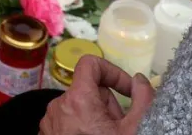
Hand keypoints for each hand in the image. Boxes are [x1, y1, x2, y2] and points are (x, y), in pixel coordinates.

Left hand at [39, 56, 154, 134]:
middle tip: (119, 127)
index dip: (113, 71)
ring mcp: (50, 121)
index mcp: (78, 99)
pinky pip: (68, 120)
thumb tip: (140, 80)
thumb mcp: (135, 129)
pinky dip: (82, 127)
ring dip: (96, 118)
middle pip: (89, 89)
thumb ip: (143, 98)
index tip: (127, 90)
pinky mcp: (48, 134)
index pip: (90, 64)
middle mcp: (59, 106)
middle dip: (108, 104)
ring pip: (80, 106)